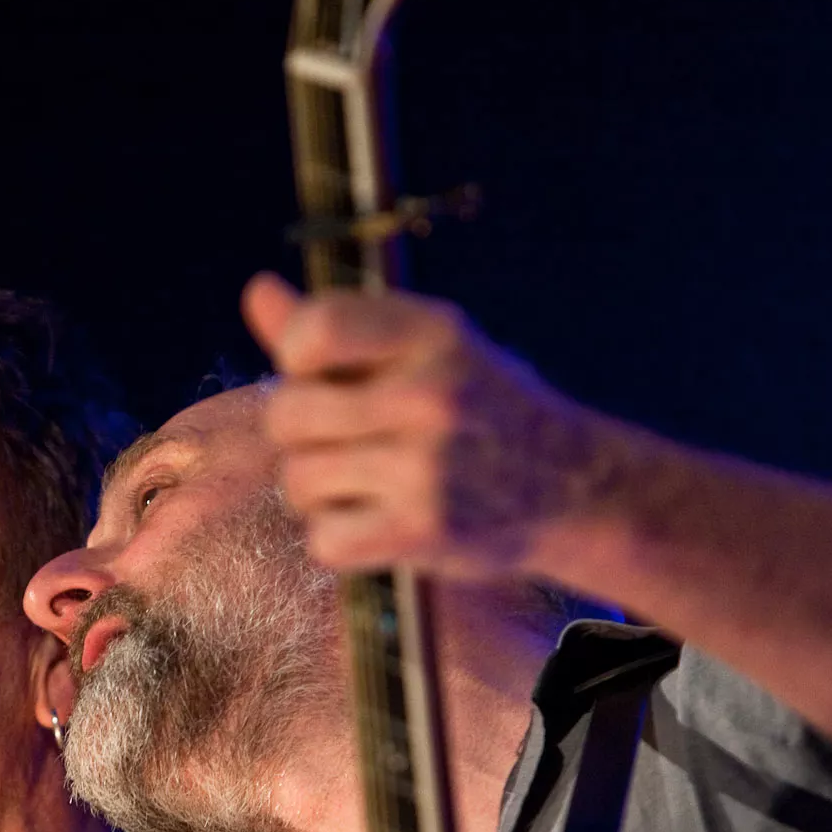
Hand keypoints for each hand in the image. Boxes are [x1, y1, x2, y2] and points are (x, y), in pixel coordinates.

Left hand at [243, 272, 626, 577]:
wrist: (574, 488)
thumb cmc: (481, 408)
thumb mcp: (425, 349)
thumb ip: (337, 327)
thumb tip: (257, 292)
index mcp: (430, 331)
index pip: (314, 330)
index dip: (295, 359)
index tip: (320, 377)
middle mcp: (429, 393)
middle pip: (286, 414)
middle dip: (299, 435)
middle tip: (343, 442)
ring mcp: (426, 465)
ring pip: (298, 480)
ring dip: (317, 492)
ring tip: (364, 484)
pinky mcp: (423, 529)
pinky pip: (324, 539)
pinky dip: (338, 539)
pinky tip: (375, 522)